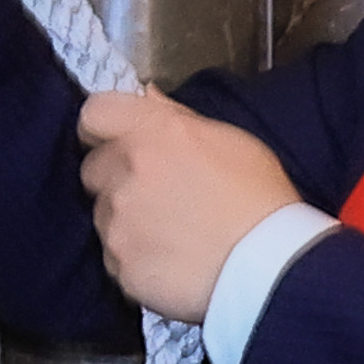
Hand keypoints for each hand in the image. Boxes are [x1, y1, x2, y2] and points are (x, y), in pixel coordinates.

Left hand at [75, 87, 304, 323]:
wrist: (270, 267)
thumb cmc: (260, 198)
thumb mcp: (231, 141)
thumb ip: (177, 117)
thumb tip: (146, 97)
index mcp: (155, 132)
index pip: (94, 114)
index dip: (102, 128)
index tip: (118, 141)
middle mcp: (126, 171)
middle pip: (92, 168)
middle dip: (115, 177)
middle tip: (154, 193)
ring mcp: (117, 220)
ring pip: (102, 213)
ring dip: (124, 218)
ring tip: (169, 231)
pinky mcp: (117, 263)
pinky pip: (113, 254)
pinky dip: (133, 256)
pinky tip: (167, 259)